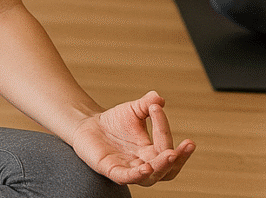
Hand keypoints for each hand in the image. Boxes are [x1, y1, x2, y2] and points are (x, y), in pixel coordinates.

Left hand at [71, 91, 194, 185]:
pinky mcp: (111, 171)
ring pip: (151, 177)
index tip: (158, 108)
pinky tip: (145, 168)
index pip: (166, 146)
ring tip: (170, 154)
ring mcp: (128, 169)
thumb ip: (146, 104)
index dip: (165, 129)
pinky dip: (137, 175)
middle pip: (167, 169)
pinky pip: (126, 178)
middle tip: (189, 144)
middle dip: (179, 158)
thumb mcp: (133, 110)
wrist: (88, 125)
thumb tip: (158, 97)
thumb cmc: (114, 121)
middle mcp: (144, 164)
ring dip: (162, 167)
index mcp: (152, 152)